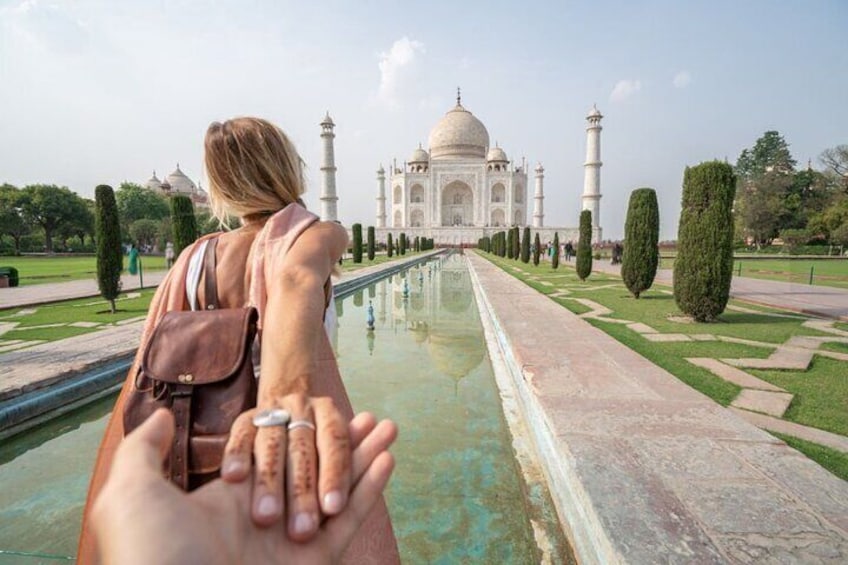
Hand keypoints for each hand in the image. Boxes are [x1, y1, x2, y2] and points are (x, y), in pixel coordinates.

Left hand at [92, 408, 395, 564]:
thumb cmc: (147, 548)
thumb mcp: (131, 492)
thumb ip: (146, 451)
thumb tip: (158, 418)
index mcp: (231, 498)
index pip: (278, 455)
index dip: (306, 432)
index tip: (327, 408)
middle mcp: (268, 516)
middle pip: (318, 469)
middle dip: (347, 443)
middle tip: (373, 417)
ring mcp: (292, 541)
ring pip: (340, 490)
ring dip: (367, 458)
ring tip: (390, 426)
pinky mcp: (312, 562)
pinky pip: (347, 521)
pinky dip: (369, 490)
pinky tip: (386, 459)